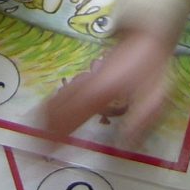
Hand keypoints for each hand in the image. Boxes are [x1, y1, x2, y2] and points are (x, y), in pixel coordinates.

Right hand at [38, 29, 175, 142]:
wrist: (145, 35)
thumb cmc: (151, 68)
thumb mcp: (155, 95)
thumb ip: (141, 120)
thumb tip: (124, 146)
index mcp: (101, 91)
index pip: (71, 116)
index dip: (57, 137)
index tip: (47, 153)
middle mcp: (86, 85)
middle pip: (56, 107)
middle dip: (43, 130)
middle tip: (34, 151)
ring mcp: (84, 79)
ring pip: (56, 98)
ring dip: (43, 118)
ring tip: (35, 138)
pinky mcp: (86, 77)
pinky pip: (63, 93)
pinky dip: (50, 106)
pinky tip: (47, 116)